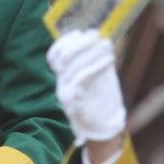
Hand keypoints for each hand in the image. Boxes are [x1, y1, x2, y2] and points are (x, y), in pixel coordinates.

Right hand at [46, 29, 125, 143]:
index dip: (63, 42)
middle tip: (95, 35)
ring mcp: (66, 93)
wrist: (102, 130)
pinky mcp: (76, 101)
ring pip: (73, 66)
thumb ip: (92, 63)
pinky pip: (83, 78)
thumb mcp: (94, 80)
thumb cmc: (100, 103)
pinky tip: (109, 59)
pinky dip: (97, 65)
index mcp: (61, 79)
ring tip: (106, 44)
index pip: (54, 56)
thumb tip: (101, 41)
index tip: (77, 32)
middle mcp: (60, 85)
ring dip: (91, 52)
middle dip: (80, 43)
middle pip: (64, 58)